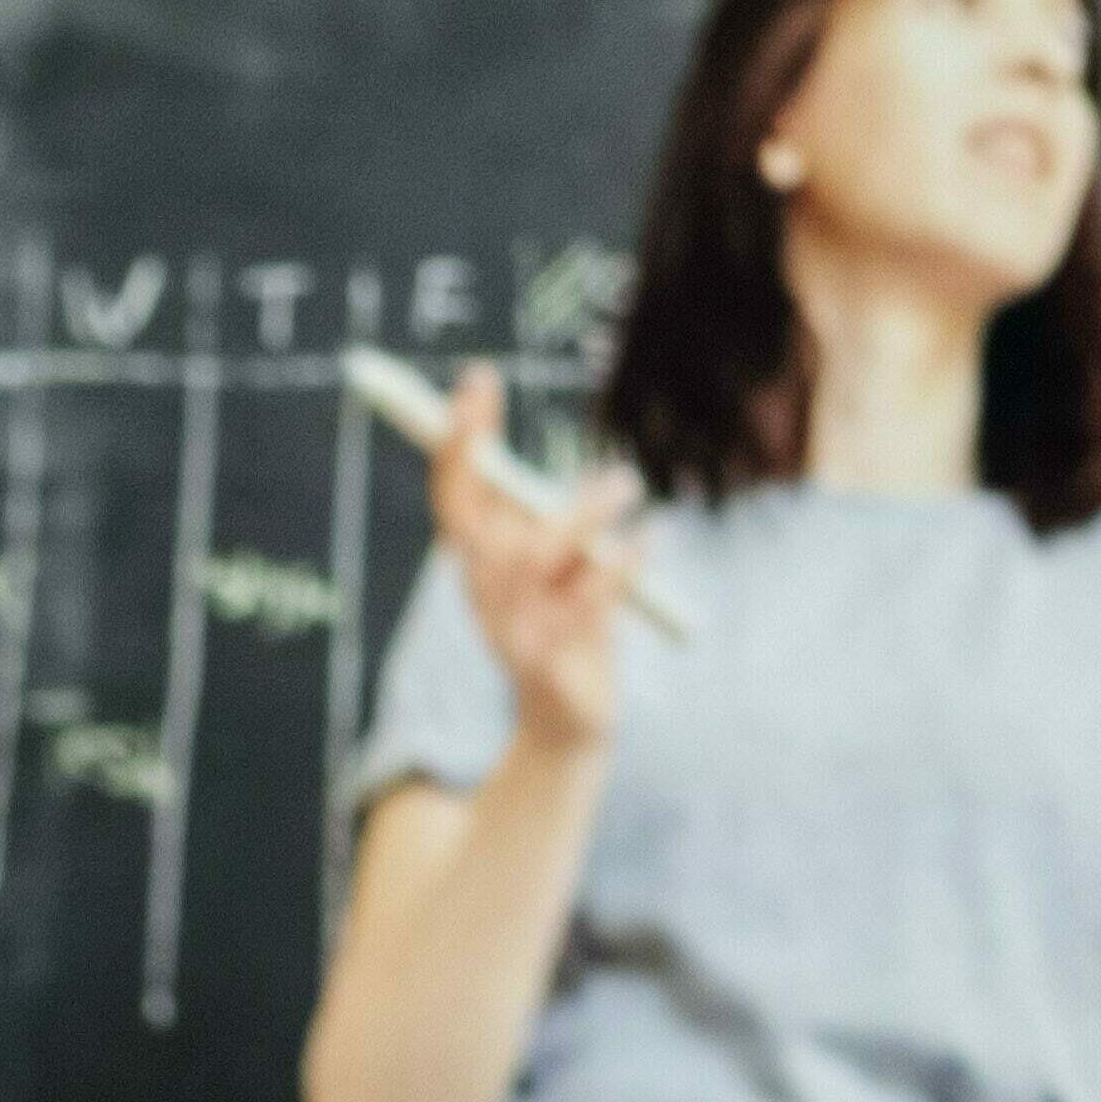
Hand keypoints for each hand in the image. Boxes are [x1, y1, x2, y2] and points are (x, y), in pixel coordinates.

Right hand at [428, 369, 644, 757]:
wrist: (567, 723)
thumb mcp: (544, 565)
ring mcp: (512, 631)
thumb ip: (531, 513)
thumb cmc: (563, 625)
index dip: (460, 441)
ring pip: (534, 558)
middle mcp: (483, 595)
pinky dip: (619, 568)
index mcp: (477, 566)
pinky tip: (646, 541)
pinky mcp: (550, 663)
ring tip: (626, 483)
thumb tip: (522, 446)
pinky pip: (585, 604)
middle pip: (477, 522)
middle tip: (545, 415)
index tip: (480, 378)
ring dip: (583, 513)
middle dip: (497, 458)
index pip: (453, 497)